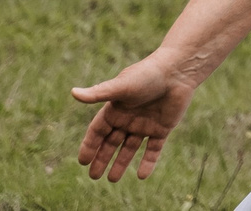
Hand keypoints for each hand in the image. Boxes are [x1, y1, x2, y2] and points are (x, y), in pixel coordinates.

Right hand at [71, 55, 194, 181]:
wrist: (177, 71)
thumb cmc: (146, 75)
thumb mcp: (121, 86)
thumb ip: (98, 93)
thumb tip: (73, 93)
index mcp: (116, 108)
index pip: (98, 131)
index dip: (90, 146)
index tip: (82, 162)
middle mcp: (128, 118)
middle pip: (112, 142)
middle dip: (102, 158)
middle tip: (94, 176)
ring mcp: (145, 124)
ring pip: (130, 148)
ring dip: (121, 163)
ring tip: (112, 180)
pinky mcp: (162, 128)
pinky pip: (153, 149)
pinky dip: (148, 162)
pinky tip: (142, 176)